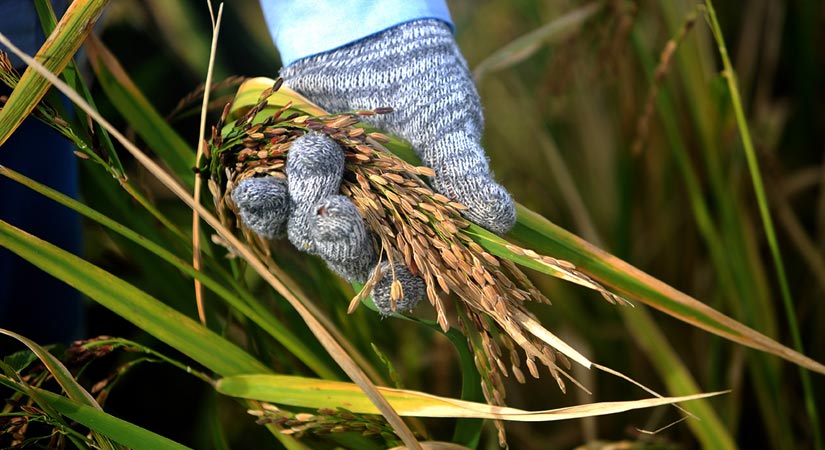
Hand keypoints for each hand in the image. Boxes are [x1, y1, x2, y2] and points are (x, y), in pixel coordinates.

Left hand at [232, 18, 515, 314]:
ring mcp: (324, 200)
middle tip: (338, 208)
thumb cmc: (425, 85)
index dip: (398, 287)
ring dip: (303, 201)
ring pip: (304, 230)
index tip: (394, 278)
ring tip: (316, 151)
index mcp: (408, 223)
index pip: (403, 278)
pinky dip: (259, 201)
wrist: (376, 38)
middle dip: (339, 238)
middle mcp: (364, 221)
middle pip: (345, 257)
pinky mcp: (288, 177)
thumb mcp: (451, 125)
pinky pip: (268, 204)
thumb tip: (502, 219)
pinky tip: (254, 188)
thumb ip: (466, 173)